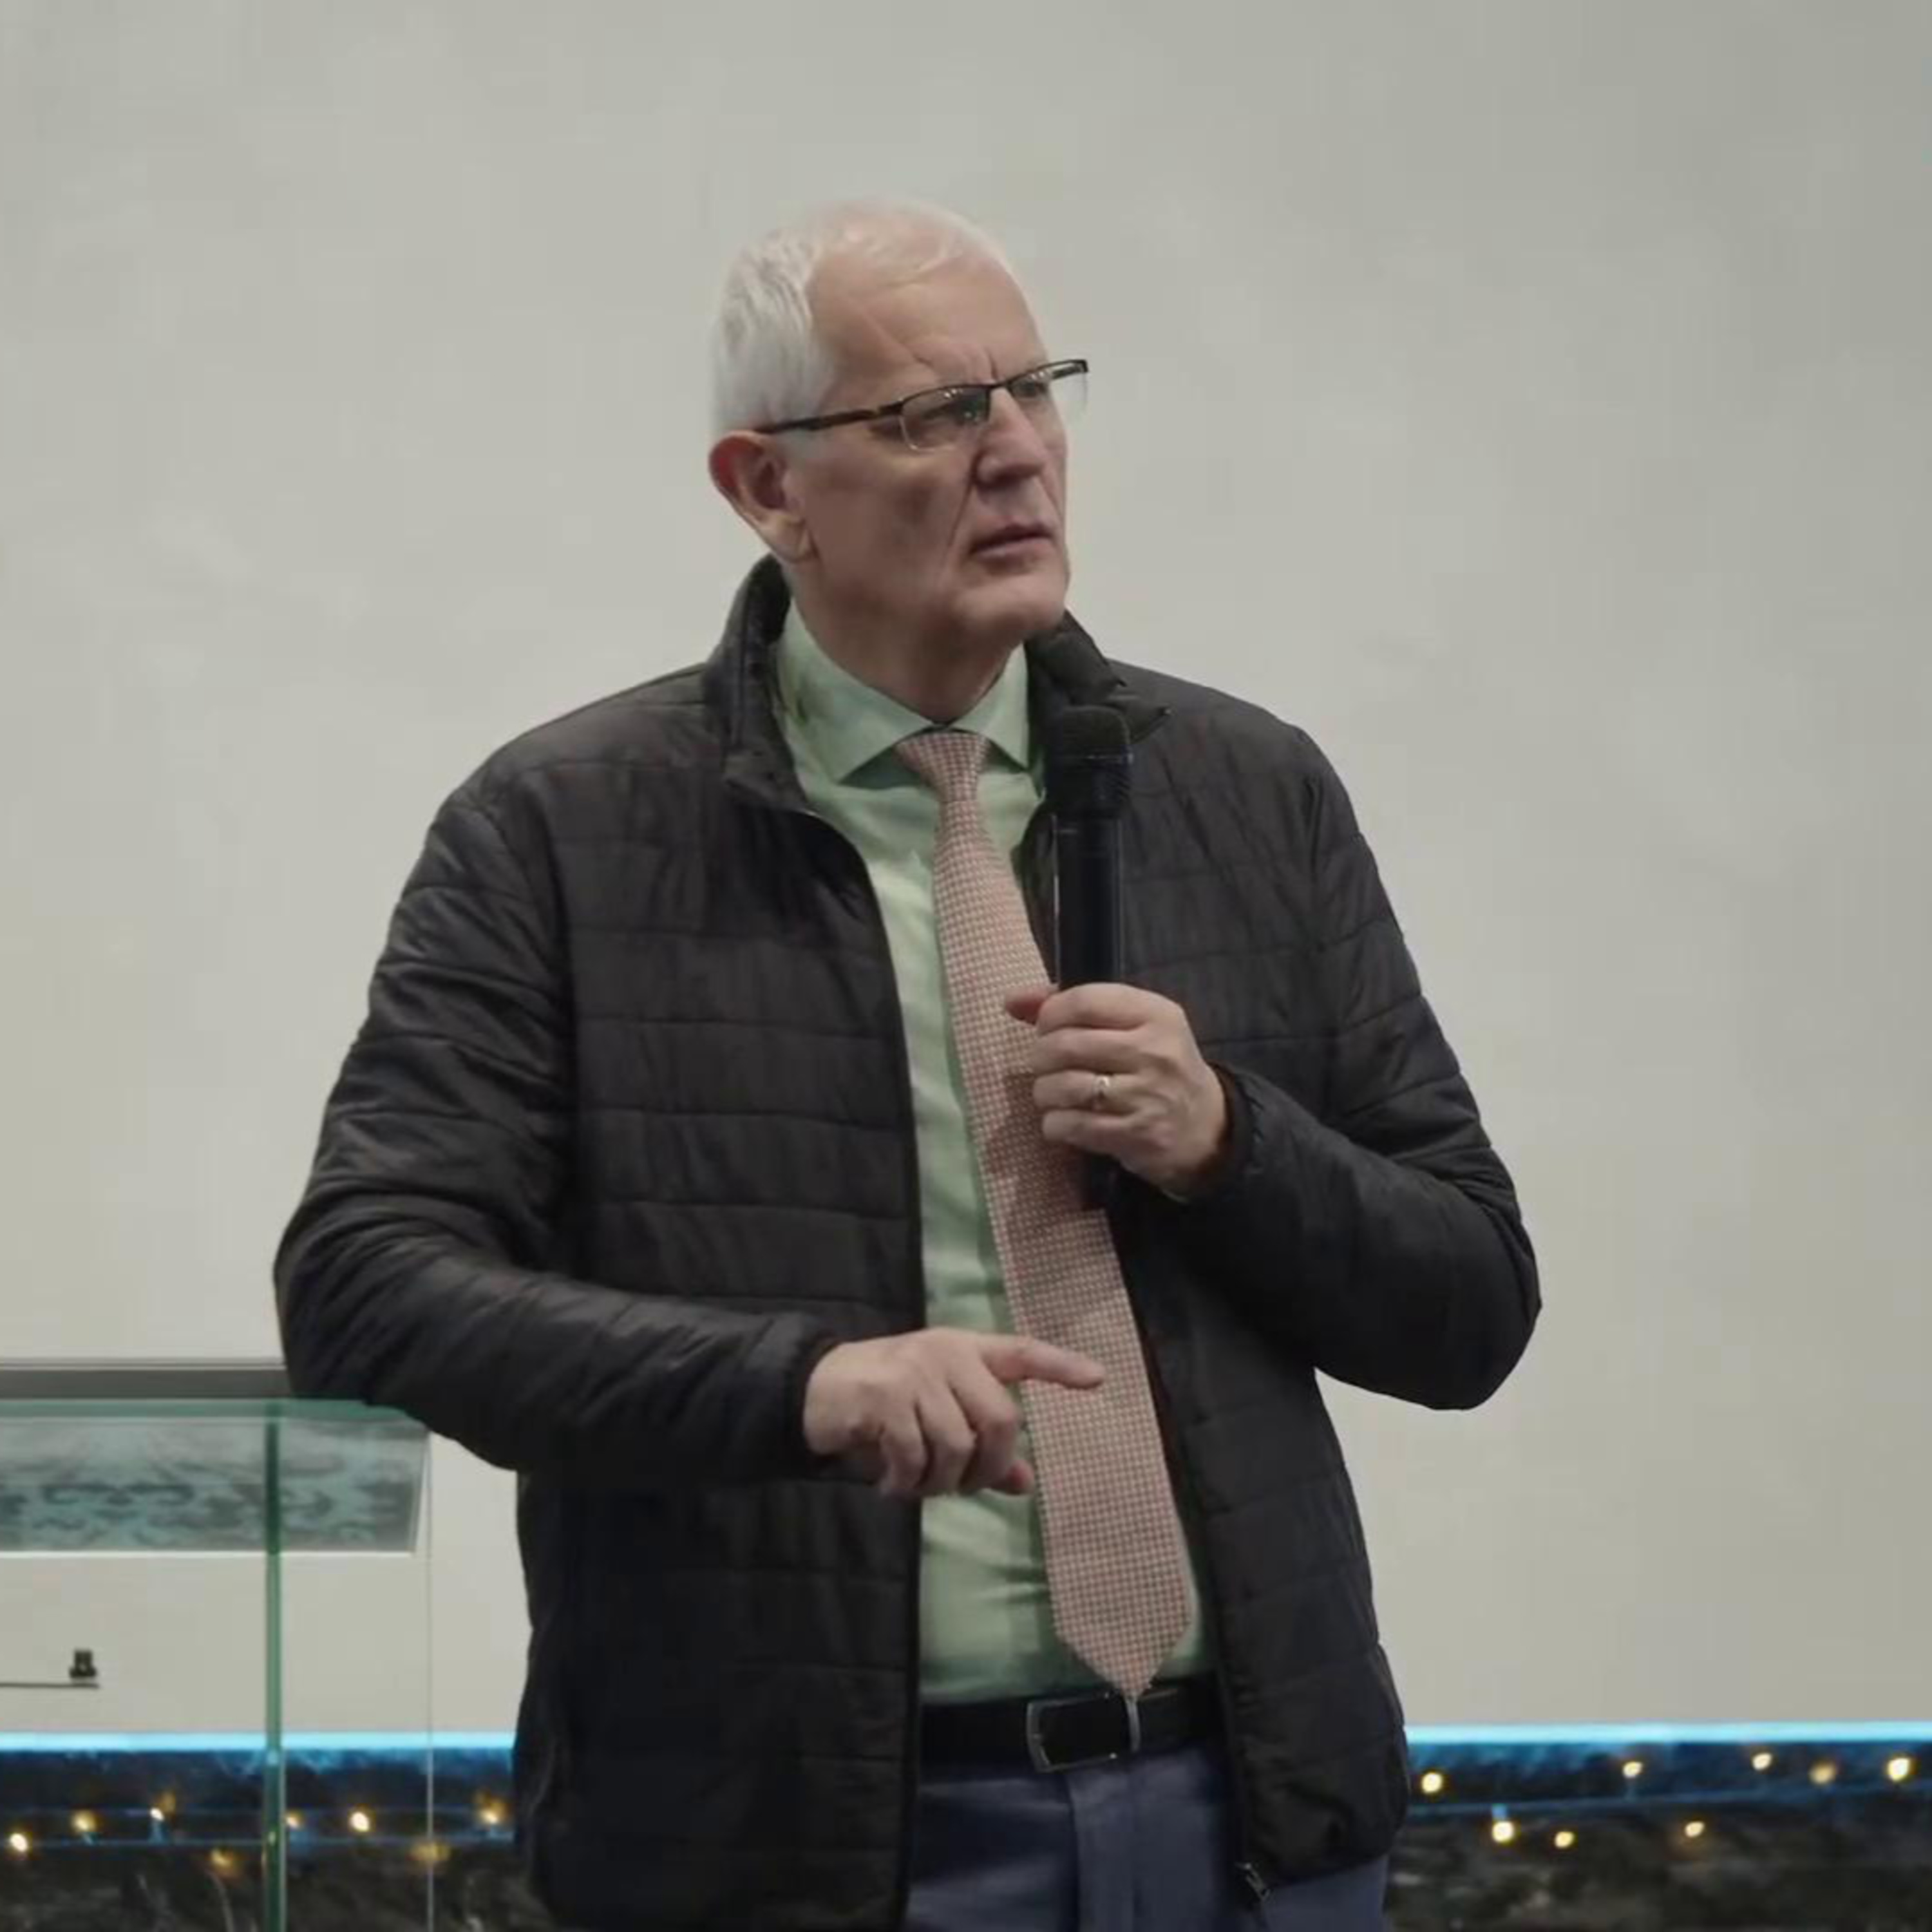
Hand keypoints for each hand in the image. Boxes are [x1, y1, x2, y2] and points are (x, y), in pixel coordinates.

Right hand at [802, 1329, 1104, 1498]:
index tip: (1098, 1379)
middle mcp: (947, 1353)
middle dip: (986, 1469)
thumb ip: (982, 1446)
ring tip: (917, 1486)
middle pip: (1000, 1420)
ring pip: (957, 1446)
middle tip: (961, 1488)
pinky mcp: (885, 1395)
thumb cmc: (887, 1404)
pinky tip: (892, 1487)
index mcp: (966, 1351)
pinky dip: (907, 1483)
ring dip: (940, 1484)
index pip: (1022, 1352)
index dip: (1060, 1366)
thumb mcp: (938, 1417)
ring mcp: (916, 1371)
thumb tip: (1026, 1483)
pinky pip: (915, 1456)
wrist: (817, 1389)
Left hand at [1006, 982, 1229, 1195]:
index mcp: (1156, 1013)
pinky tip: (1065, 1120)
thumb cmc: (1156, 1066)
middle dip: (1041, 1056)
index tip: (1047, 1028)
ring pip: (1062, 1087)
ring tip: (1053, 1093)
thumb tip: (1012, 1000)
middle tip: (1046, 1064)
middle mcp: (1154, 1051)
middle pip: (1065, 1045)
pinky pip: (1070, 1125)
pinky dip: (1055, 1124)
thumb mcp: (1132, 1026)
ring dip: (1044, 1092)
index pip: (1083, 1001)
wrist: (1206, 1127)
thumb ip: (1072, 1007)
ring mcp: (1146, 1095)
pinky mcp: (1135, 1135)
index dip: (1050, 1014)